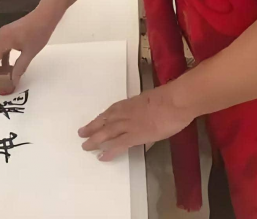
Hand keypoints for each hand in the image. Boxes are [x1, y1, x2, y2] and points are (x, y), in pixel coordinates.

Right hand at [0, 5, 60, 87]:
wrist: (46, 15)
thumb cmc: (38, 33)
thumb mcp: (29, 53)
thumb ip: (19, 68)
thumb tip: (13, 81)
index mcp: (3, 40)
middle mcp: (0, 36)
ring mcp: (5, 33)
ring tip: (2, 77)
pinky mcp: (10, 32)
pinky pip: (3, 47)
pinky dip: (4, 57)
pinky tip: (9, 66)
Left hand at [78, 85, 193, 160]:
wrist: (174, 101)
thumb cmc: (168, 99)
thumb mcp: (152, 101)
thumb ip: (145, 110)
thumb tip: (145, 118)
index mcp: (130, 103)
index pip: (111, 111)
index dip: (101, 118)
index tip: (94, 122)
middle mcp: (125, 113)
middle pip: (104, 121)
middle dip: (92, 128)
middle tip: (81, 133)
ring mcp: (128, 124)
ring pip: (106, 133)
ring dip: (94, 140)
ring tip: (85, 146)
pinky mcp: (135, 136)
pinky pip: (118, 145)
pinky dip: (109, 151)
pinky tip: (101, 157)